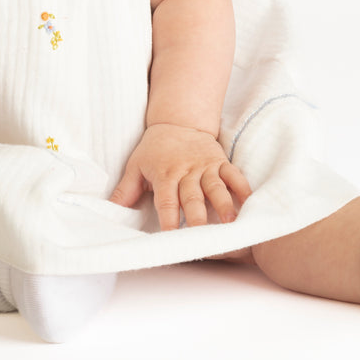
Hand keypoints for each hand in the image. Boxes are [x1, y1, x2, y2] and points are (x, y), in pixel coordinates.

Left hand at [109, 123, 251, 231]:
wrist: (177, 120)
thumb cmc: (154, 148)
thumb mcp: (136, 165)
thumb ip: (126, 189)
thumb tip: (110, 209)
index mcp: (164, 174)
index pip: (167, 200)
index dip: (169, 219)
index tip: (172, 237)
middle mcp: (186, 171)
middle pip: (193, 197)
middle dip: (198, 218)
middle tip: (204, 238)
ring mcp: (205, 166)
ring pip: (215, 187)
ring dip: (224, 204)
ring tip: (231, 222)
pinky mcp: (220, 161)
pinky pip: (233, 174)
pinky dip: (242, 187)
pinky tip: (249, 202)